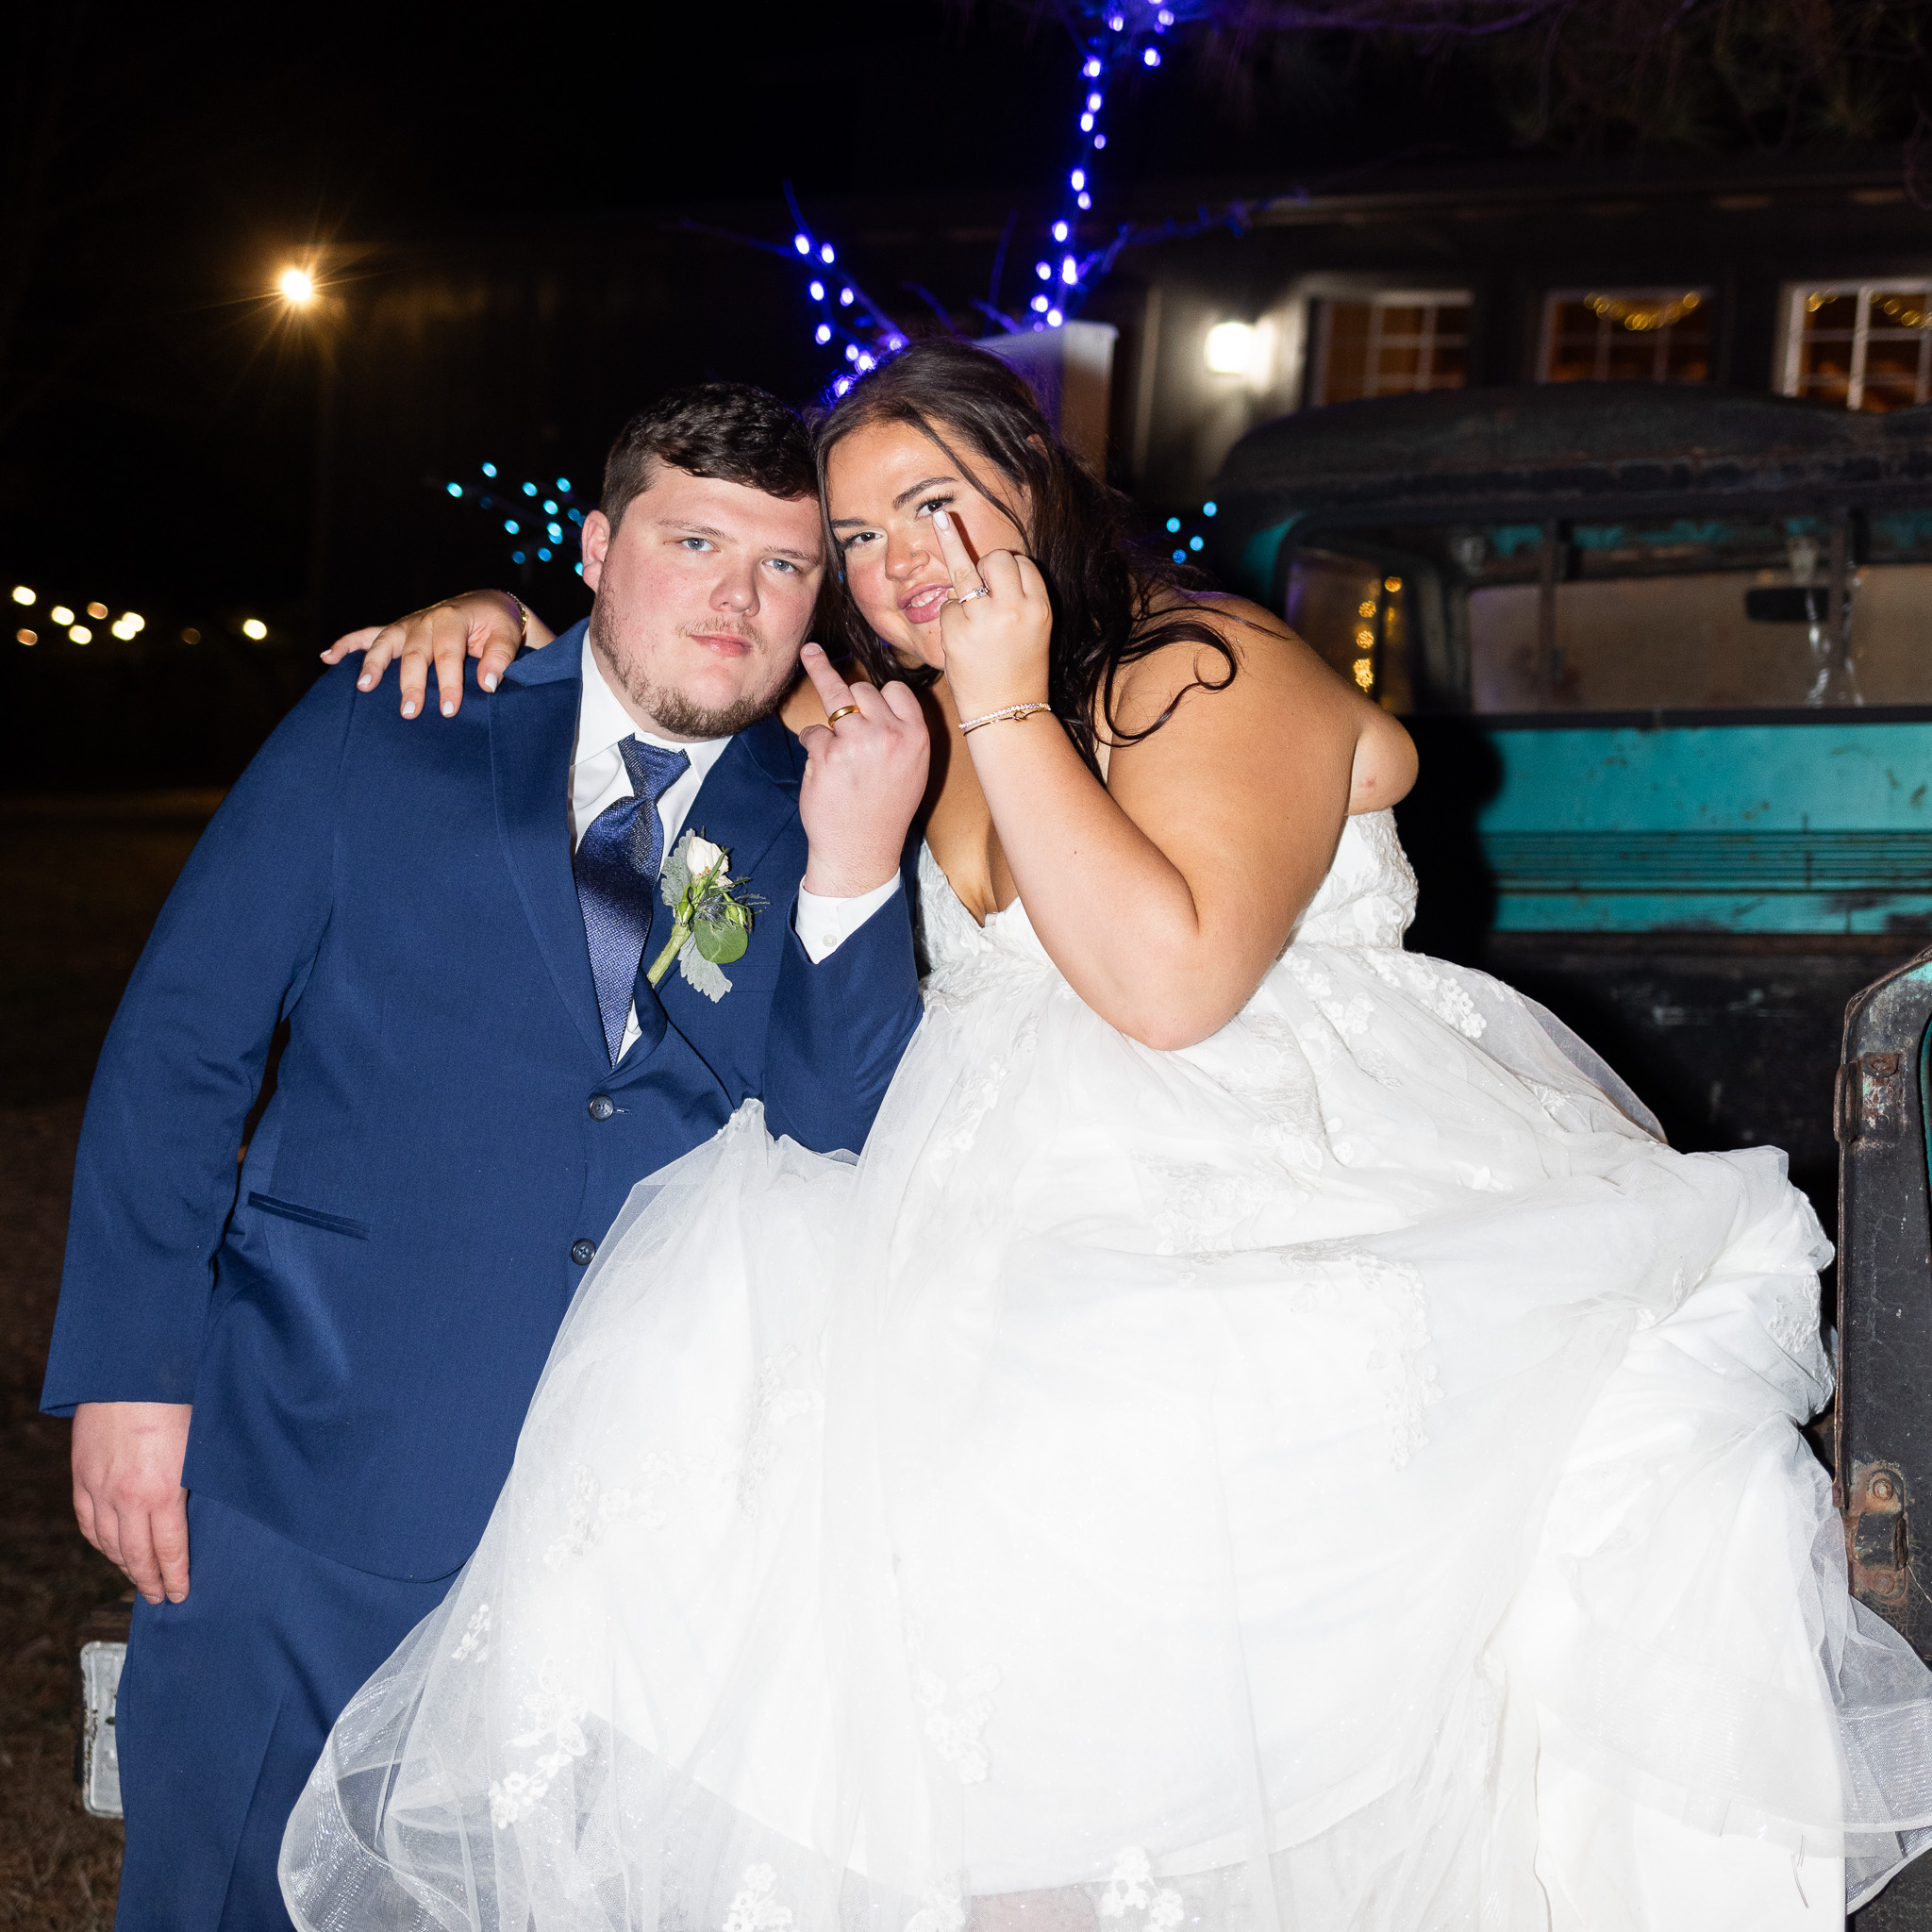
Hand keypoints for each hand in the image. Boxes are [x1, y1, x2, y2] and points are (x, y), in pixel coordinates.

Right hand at [71, 1402, 192, 1604]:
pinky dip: (99, 1541)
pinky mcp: (81, 1475)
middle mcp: (126, 1497)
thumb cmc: (178, 1399)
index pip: (169, 1549)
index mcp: (162, 1491)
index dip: (175, 1576)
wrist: (131, 1369)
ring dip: (123, 1564)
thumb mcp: (199, 1444)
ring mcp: (99, 1488)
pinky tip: (109, 1549)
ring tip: (137, 1578)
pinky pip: (87, 1521)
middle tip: (159, 1598)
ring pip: (108, 1542)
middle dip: (149, 1580)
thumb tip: (201, 1508)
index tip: (179, 1595)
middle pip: (136, 1554)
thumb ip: (195, 1481)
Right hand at [319, 591, 552, 719]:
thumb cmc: (497, 625)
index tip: (448, 710)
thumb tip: (488, 685)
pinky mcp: (397, 630)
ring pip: (385, 643)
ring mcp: (407, 625)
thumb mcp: (508, 635)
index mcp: (453, 620)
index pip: (448, 655)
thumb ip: (500, 658)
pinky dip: (346, 644)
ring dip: (373, 665)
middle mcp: (425, 620)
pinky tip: (327, 657)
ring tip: (363, 688)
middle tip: (409, 712)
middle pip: (414, 653)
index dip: (448, 683)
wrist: (485, 605)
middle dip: (410, 683)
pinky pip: (367, 635)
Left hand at [795, 643, 928, 896]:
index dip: (880, 694)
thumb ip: (902, 734)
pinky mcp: (828, 754)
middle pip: (864, 689)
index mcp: (916, 737)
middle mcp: (890, 734)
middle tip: (845, 715)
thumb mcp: (913, 770)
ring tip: (809, 653)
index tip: (869, 692)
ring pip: (837, 696)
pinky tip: (820, 762)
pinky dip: (812, 743)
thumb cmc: (885, 811)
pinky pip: (813, 731)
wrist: (862, 851)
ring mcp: (858, 742)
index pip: (897, 690)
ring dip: (824, 697)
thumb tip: (880, 699)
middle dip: (851, 699)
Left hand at [929, 506, 1051, 721]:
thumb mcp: (1035, 631)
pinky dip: (950, 617)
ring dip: (960, 572)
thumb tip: (985, 562)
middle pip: (997, 557)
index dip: (1009, 570)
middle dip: (986, 565)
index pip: (1022, 564)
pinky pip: (948, 604)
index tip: (1000, 577)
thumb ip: (1019, 598)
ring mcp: (984, 619)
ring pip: (967, 570)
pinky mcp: (957, 631)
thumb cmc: (1019, 671)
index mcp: (1039, 608)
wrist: (1006, 713)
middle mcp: (1015, 609)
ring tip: (944, 532)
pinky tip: (959, 638)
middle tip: (981, 588)